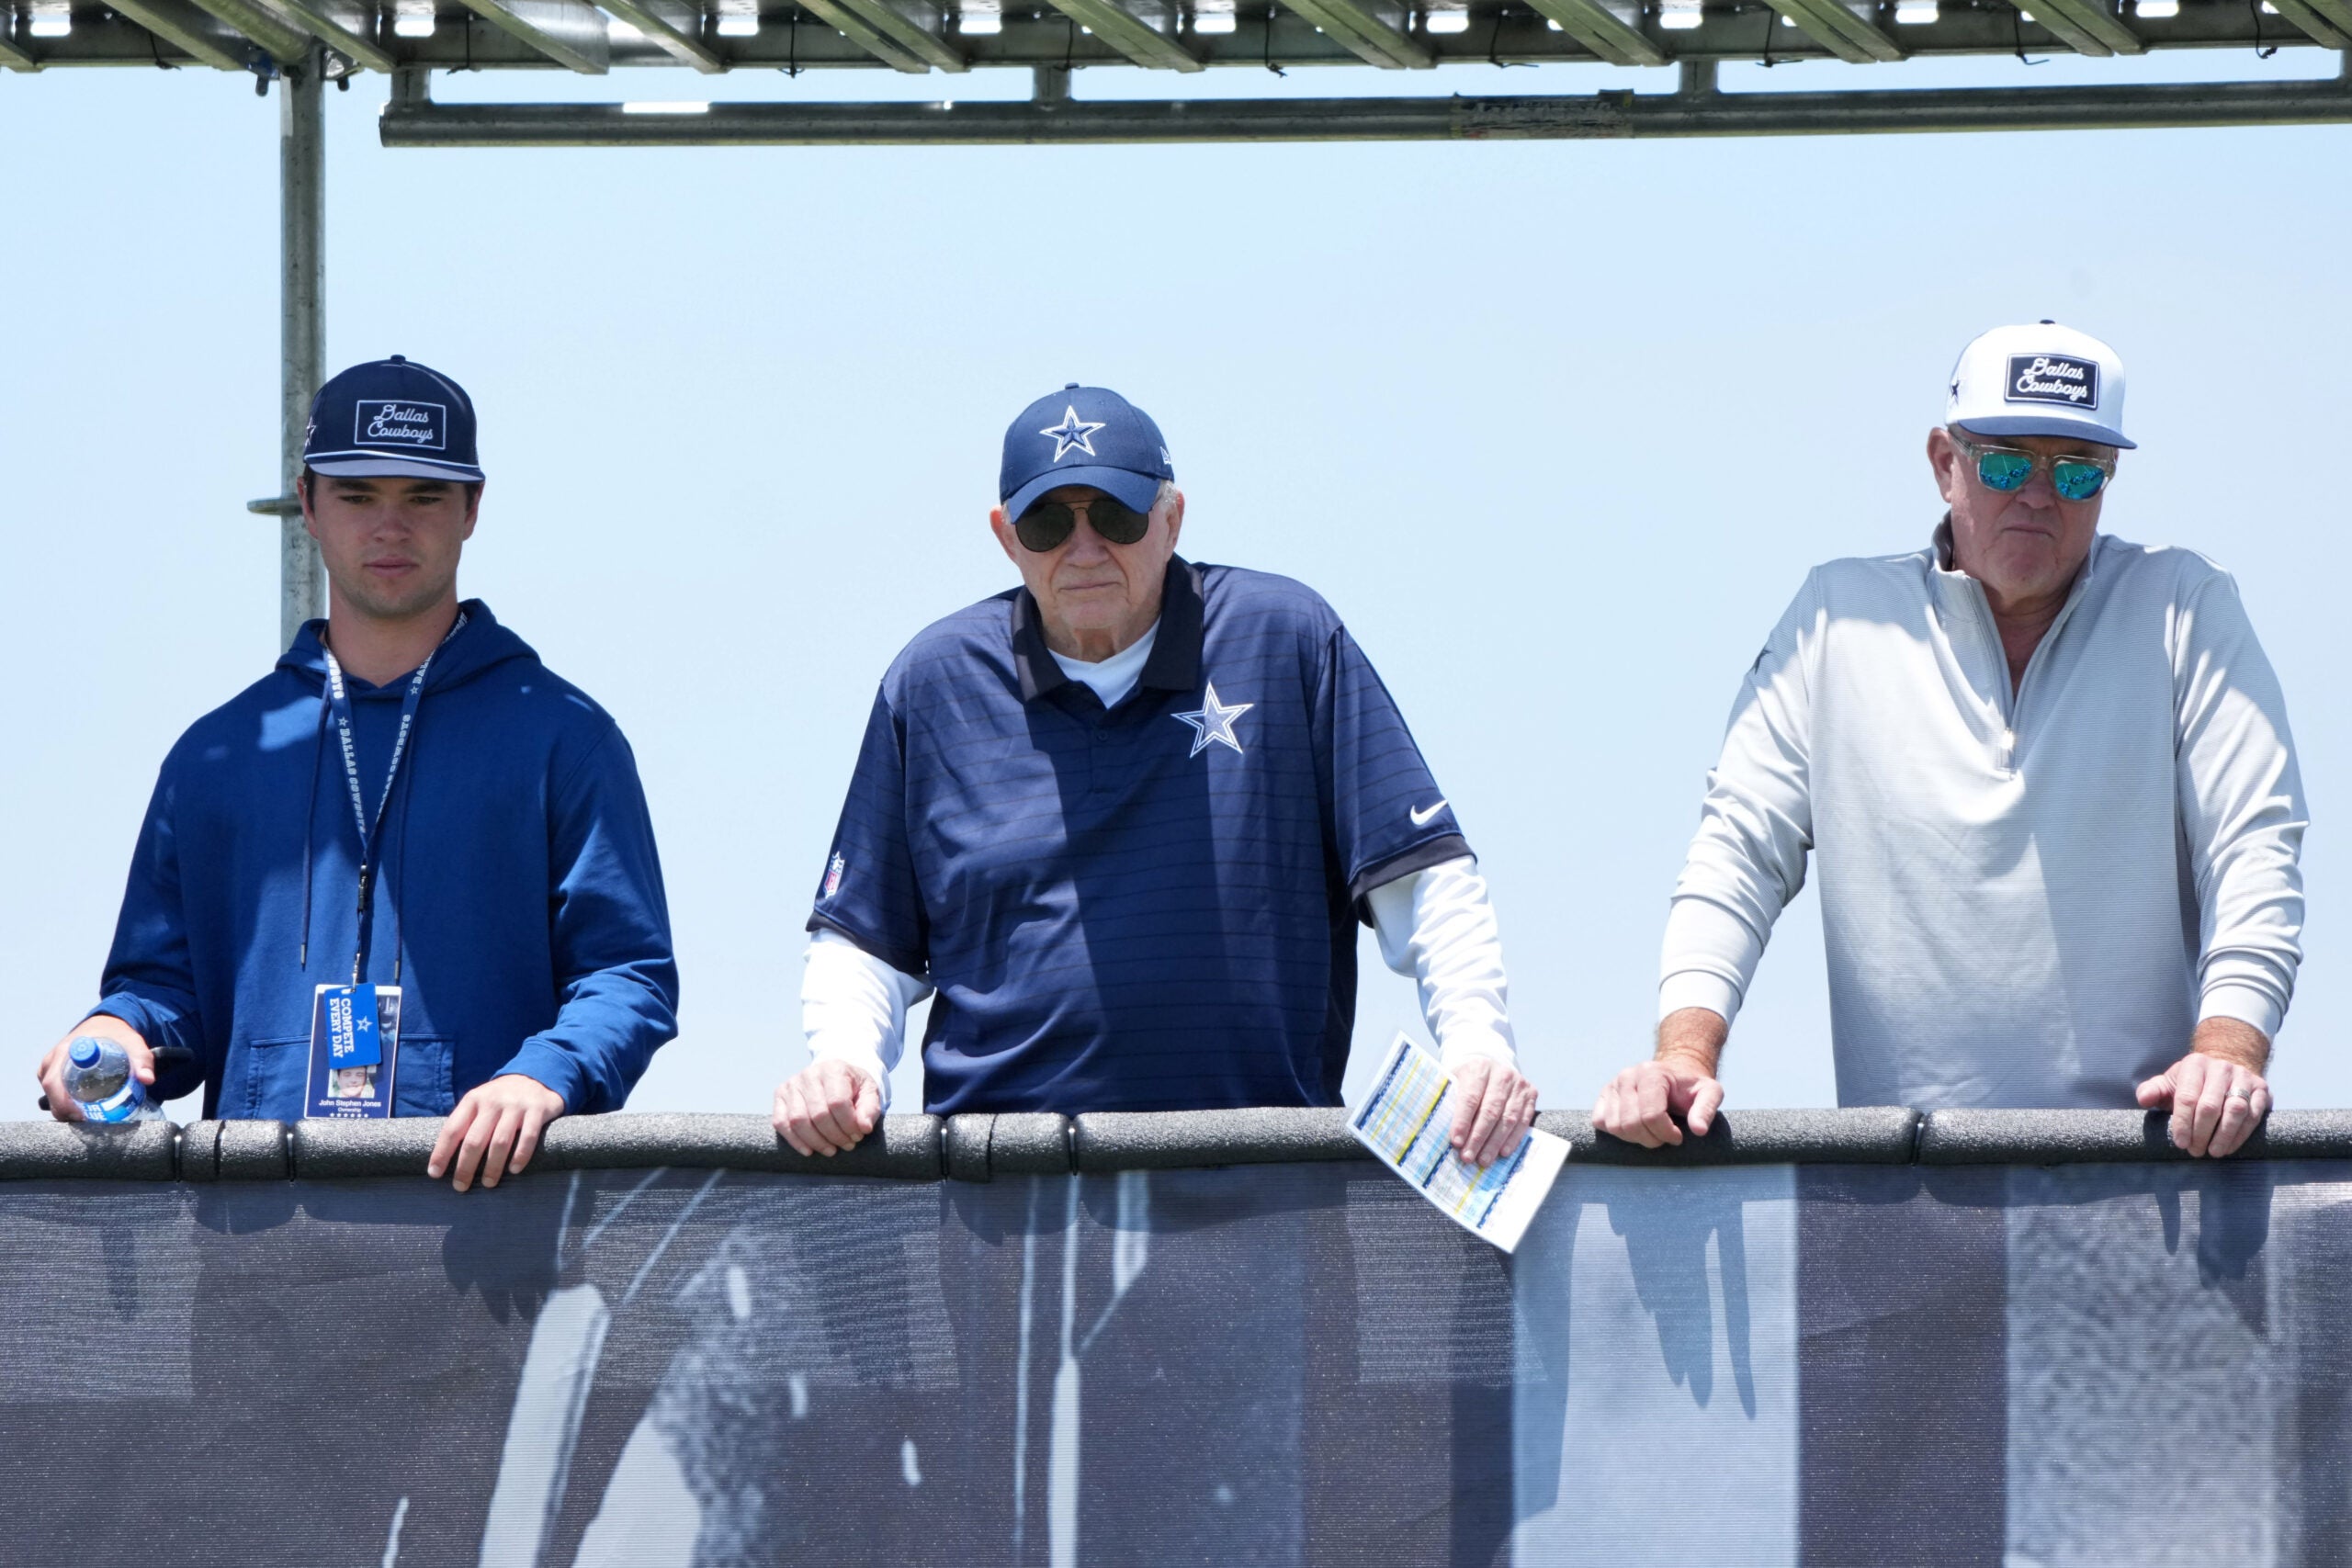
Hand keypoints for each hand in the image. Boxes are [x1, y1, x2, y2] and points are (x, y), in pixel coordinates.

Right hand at [36, 1016, 152, 1123]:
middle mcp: (55, 1057)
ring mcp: (51, 1065)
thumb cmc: (116, 1036)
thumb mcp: (133, 1044)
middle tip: (85, 1120)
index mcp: (71, 1049)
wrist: (105, 1026)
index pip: (57, 1079)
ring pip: (49, 1092)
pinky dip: (62, 1102)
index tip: (80, 1113)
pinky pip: (52, 1090)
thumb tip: (147, 1079)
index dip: (63, 1100)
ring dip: (63, 1107)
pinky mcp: (52, 1072)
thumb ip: (142, 1061)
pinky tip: (78, 1109)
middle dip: (64, 1109)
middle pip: (51, 1090)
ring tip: (85, 1117)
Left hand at [428, 1074, 565, 1190]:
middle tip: (460, 1187)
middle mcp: (493, 1101)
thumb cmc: (499, 1100)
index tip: (435, 1174)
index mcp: (473, 1100)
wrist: (534, 1077)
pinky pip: (528, 1136)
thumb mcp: (479, 1103)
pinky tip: (514, 1169)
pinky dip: (521, 1155)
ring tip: (488, 1184)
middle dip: (465, 1167)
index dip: (442, 1153)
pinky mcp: (537, 1110)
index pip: (453, 1129)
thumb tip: (443, 1159)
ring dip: (492, 1166)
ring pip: (500, 1141)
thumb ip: (465, 1123)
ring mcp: (516, 1105)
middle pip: (475, 1139)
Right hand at [773, 1059, 881, 1156]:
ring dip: (816, 1142)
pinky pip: (781, 1123)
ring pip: (798, 1121)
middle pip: (818, 1114)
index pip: (838, 1102)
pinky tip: (810, 1150)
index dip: (848, 1125)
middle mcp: (809, 1074)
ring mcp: (791, 1085)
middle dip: (835, 1136)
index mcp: (833, 1069)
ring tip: (832, 1149)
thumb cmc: (853, 1087)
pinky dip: (795, 1141)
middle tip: (847, 1145)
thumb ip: (870, 1109)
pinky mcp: (779, 1096)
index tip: (858, 1135)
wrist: (834, 1076)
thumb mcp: (869, 1092)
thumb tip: (864, 1128)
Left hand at [1448, 1057, 1538, 1167]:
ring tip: (1484, 1160)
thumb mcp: (1455, 1081)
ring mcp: (1519, 1084)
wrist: (1493, 1069)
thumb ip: (1449, 1100)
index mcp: (1478, 1068)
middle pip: (1490, 1111)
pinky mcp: (1531, 1094)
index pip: (1470, 1098)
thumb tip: (1438, 1131)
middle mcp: (1501, 1074)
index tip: (1456, 1142)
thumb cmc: (1468, 1080)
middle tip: (1468, 1157)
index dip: (1463, 1121)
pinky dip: (1512, 1139)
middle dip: (1478, 1137)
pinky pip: (1523, 1121)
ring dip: (1495, 1143)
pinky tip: (1502, 1152)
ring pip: (1507, 1118)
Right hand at [1591, 1007, 1727, 1147]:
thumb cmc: (1691, 1087)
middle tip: (1664, 1137)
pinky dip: (1616, 1132)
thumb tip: (1698, 1130)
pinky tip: (1635, 1128)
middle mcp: (1627, 1076)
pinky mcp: (1603, 1095)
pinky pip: (1600, 1122)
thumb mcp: (1710, 1093)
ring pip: (1615, 1126)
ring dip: (1635, 1138)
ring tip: (1651, 1132)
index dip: (1666, 1133)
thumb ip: (1706, 1110)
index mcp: (1651, 1073)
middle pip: (1631, 1124)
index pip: (1651, 1115)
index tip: (1678, 1136)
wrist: (1674, 1074)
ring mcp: (1612, 1085)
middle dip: (1651, 1139)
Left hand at [2136, 1021, 2270, 1157]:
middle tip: (2195, 1151)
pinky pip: (2254, 1114)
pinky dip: (2241, 1134)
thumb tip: (2144, 1100)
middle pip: (2210, 1105)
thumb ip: (2152, 1090)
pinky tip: (2229, 1147)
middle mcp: (2221, 1068)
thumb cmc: (2191, 1083)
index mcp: (2195, 1064)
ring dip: (2224, 1135)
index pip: (2187, 1097)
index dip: (2183, 1122)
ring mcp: (2244, 1077)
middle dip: (2201, 1132)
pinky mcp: (2261, 1089)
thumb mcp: (2168, 1083)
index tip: (2180, 1143)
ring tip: (2213, 1152)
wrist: (2225, 1070)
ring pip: (2236, 1110)